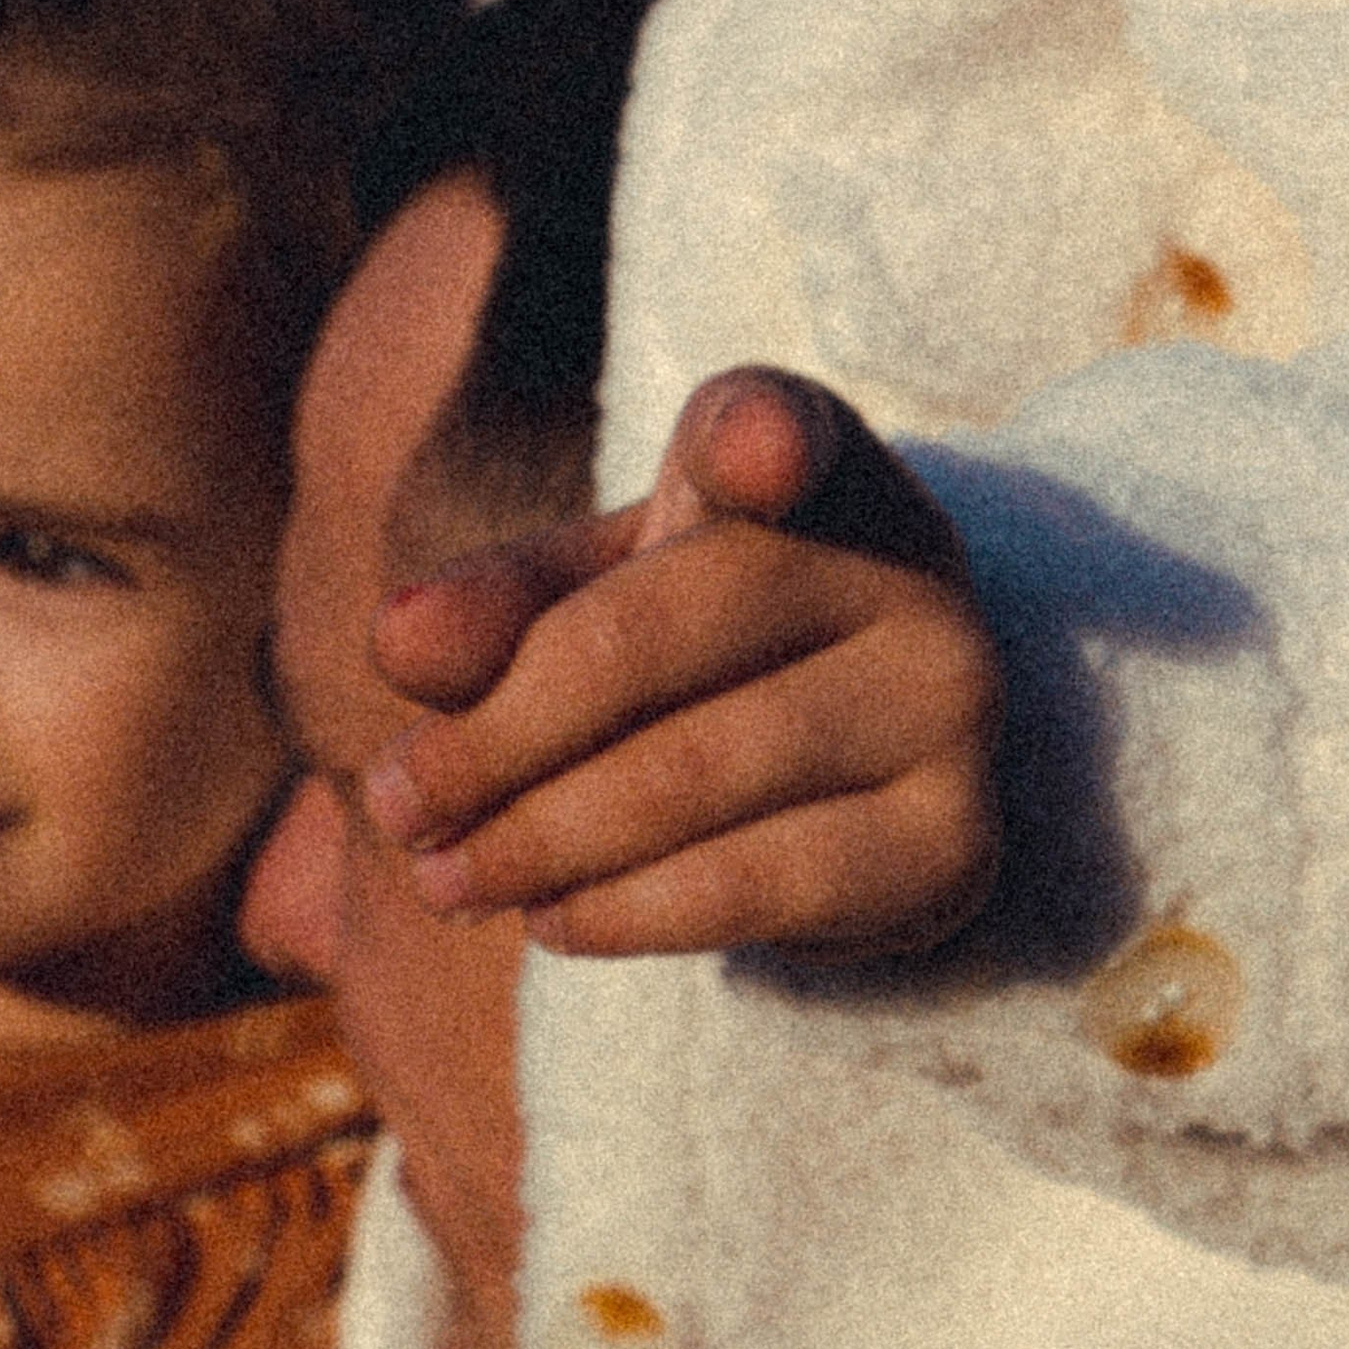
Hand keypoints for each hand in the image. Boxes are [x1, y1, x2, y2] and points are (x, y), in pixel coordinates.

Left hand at [357, 369, 1000, 958]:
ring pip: (695, 777)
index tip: (749, 458)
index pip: (781, 430)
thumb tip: (402, 646)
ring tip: (446, 877)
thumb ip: (500, 604)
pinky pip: (756, 887)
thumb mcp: (595, 591)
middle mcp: (911, 564)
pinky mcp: (951, 840)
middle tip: (398, 804)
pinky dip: (626, 913)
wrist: (854, 762)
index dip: (764, 440)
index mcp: (814, 459)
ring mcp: (947, 703)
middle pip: (651, 640)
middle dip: (498, 738)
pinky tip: (551, 917)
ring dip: (538, 843)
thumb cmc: (698, 641)